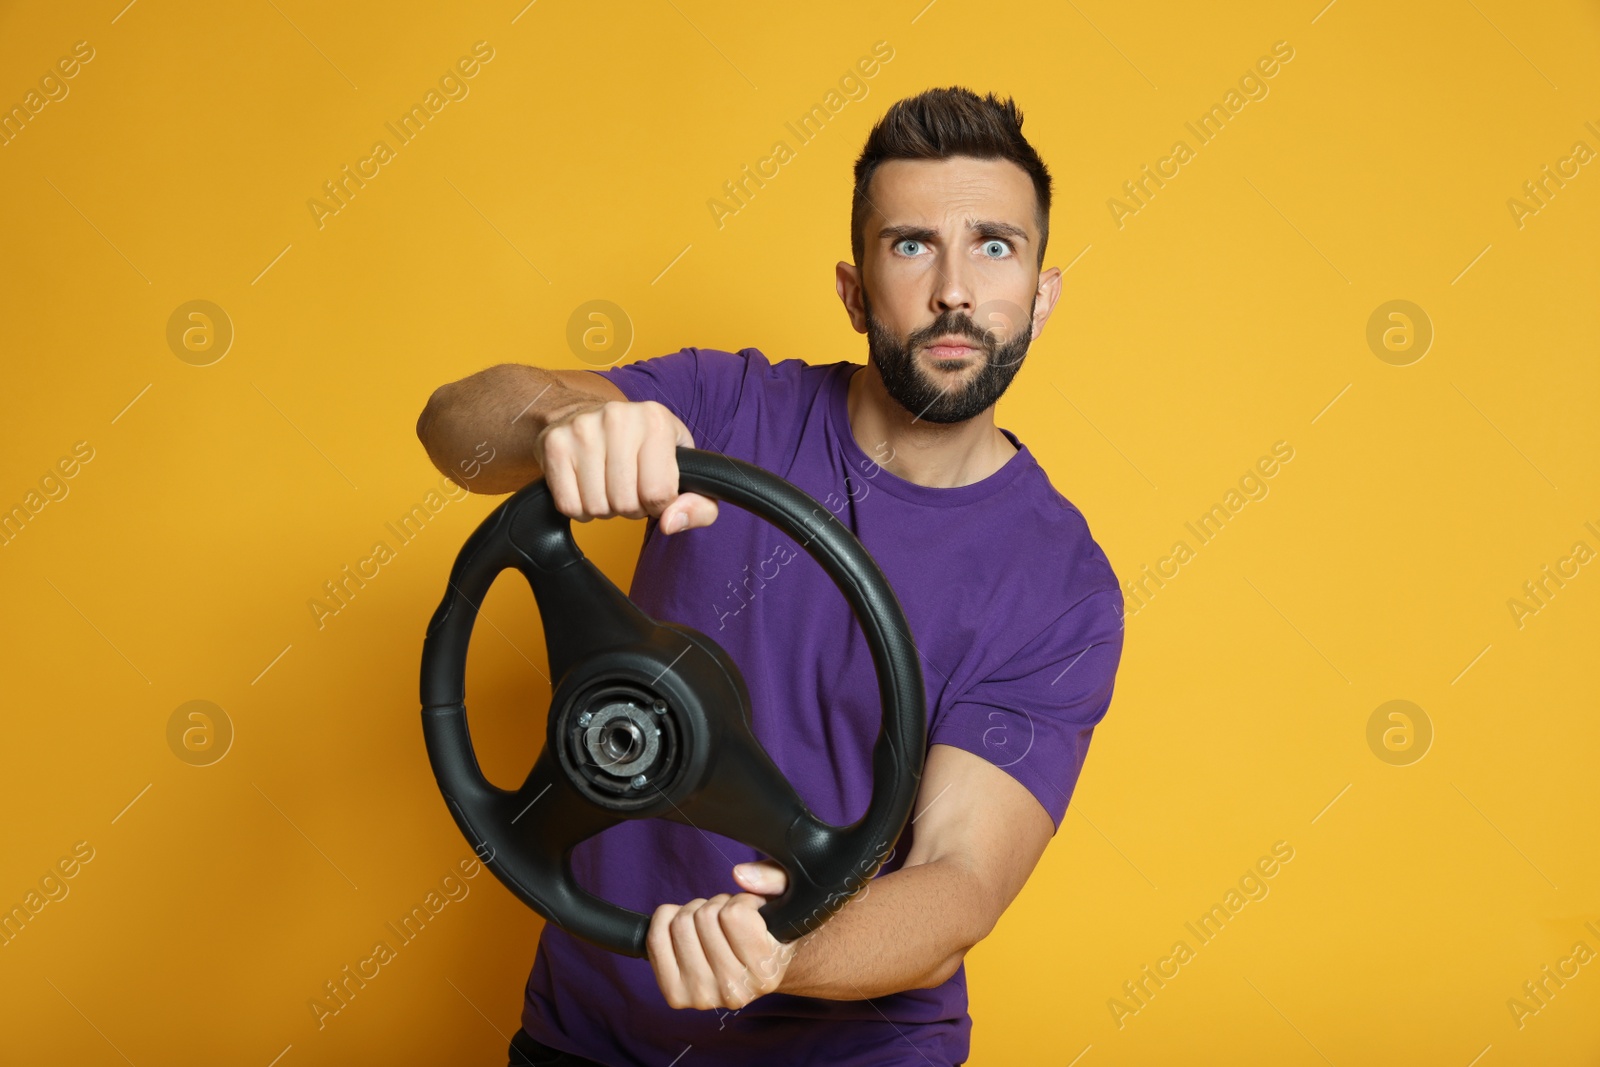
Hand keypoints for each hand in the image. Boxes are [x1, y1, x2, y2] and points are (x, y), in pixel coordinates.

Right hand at [534, 399, 718, 533]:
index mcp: (656, 420)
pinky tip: (587, 486)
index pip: (659, 493)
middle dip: (630, 507)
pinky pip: (568, 505)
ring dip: (605, 508)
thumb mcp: (684, 469)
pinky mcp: (554, 444)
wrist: (592, 414)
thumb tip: (670, 523)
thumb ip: (699, 505)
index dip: (658, 505)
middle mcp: (618, 417)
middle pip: (625, 503)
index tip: (654, 491)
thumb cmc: (645, 448)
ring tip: (609, 484)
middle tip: (629, 487)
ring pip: (596, 506)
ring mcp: (582, 429)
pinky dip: (580, 508)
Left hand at [647, 861, 796, 1010]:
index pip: (735, 914)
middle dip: (716, 906)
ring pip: (681, 923)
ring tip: (712, 926)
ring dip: (695, 913)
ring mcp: (703, 997)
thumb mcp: (789, 898)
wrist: (759, 969)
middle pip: (703, 916)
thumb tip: (740, 874)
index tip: (752, 912)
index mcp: (767, 973)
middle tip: (729, 919)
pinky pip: (656, 940)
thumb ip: (774, 879)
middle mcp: (735, 991)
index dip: (742, 901)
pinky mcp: (676, 995)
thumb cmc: (773, 930)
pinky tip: (688, 930)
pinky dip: (666, 921)